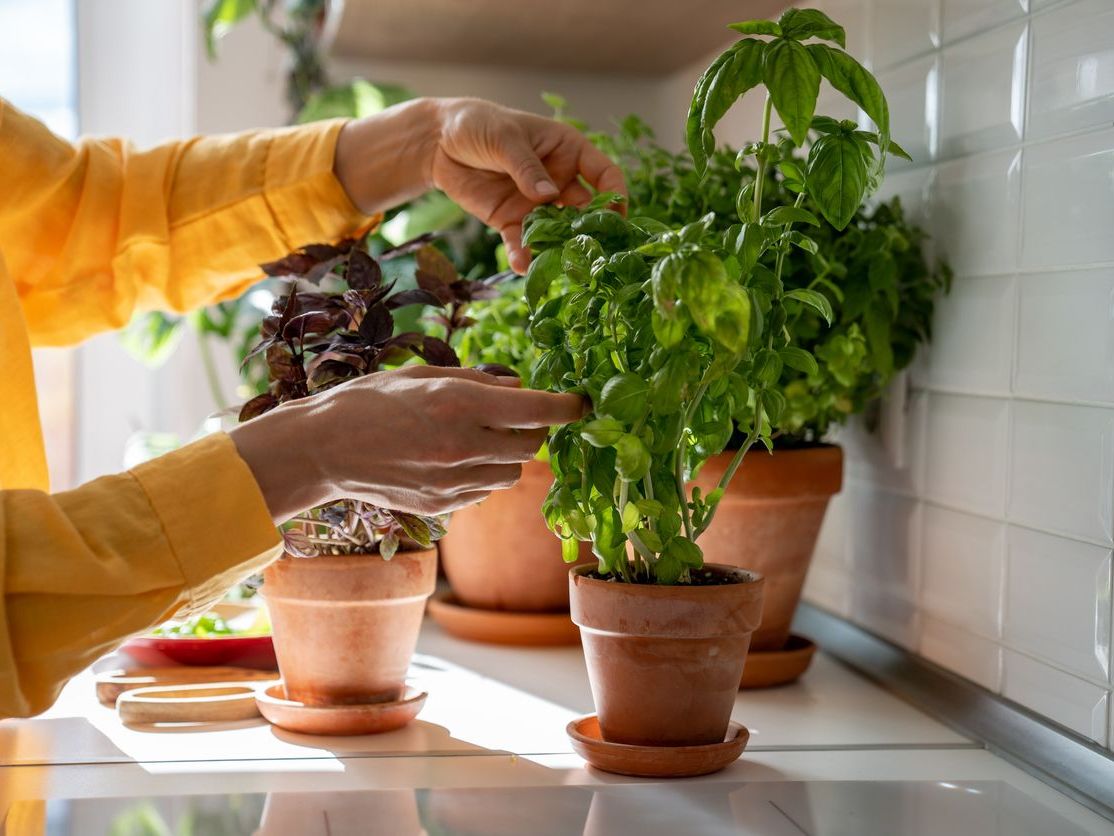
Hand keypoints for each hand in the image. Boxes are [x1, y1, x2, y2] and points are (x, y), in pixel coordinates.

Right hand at [229, 366, 583, 522]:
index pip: (539, 409)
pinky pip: (483, 491)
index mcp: (460, 404)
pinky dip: (481, 475)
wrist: (324, 450)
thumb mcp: (424, 375)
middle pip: (532, 446)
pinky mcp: (444, 505)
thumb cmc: (371, 401)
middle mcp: (463, 445)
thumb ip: (478, 382)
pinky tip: (450, 460)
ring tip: (475, 438)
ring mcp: (454, 481)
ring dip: (507, 456)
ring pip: (511, 474)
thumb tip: (520, 387)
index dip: (568, 406)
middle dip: (533, 430)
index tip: (580, 403)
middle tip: (516, 416)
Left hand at [429, 98, 626, 272]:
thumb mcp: (505, 138)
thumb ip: (526, 167)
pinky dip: (522, 254)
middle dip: (589, 231)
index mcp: (567, 151)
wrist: (439, 141)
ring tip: (561, 266)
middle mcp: (558, 180)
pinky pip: (522, 241)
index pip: (603, 174)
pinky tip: (522, 266)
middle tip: (593, 251)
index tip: (617, 217)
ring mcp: (536, 203)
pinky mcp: (511, 220)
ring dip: (559, 248)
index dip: (615, 194)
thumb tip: (549, 195)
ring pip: (556, 231)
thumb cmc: (479, 124)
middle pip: (584, 210)